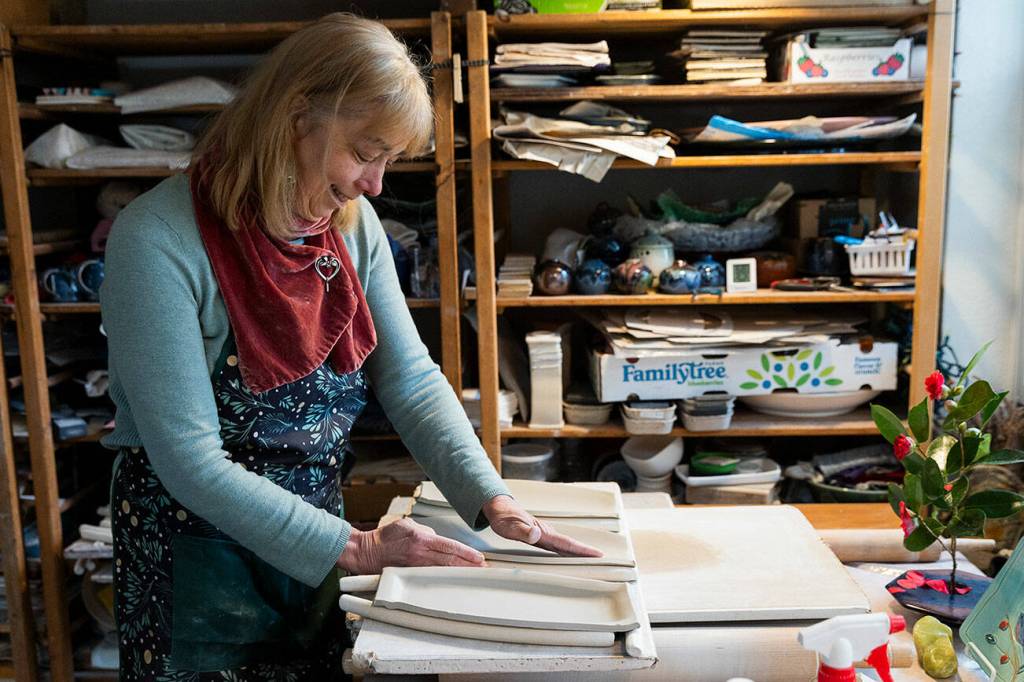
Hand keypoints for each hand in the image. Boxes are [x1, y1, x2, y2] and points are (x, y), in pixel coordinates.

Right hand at [336, 518, 484, 574]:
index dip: (467, 553)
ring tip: (471, 575)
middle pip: (450, 561)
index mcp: (421, 539)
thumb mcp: (407, 525)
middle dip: (468, 566)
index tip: (479, 558)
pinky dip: (443, 578)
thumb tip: (437, 539)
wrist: (366, 552)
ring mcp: (415, 567)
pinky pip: (430, 577)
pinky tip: (451, 580)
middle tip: (482, 569)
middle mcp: (420, 554)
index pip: (450, 546)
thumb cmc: (386, 537)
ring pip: (442, 571)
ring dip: (458, 573)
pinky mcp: (410, 575)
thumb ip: (426, 532)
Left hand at [482, 495, 602, 557]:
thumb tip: (536, 534)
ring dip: (578, 551)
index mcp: (542, 532)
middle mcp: (546, 533)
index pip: (566, 543)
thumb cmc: (504, 517)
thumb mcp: (510, 526)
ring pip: (565, 544)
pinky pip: (558, 545)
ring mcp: (544, 534)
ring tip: (591, 558)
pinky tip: (570, 554)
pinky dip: (568, 550)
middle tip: (602, 559)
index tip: (597, 554)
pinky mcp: (540, 536)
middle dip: (586, 552)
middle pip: (570, 544)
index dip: (581, 550)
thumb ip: (523, 531)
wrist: (499, 507)